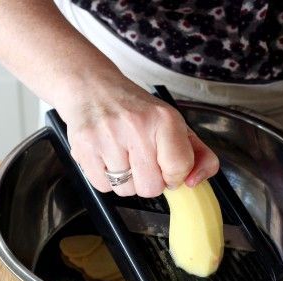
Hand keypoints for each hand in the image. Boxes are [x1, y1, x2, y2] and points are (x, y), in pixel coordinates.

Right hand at [56, 73, 218, 196]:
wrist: (92, 87)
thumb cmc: (136, 109)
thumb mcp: (174, 124)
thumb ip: (198, 154)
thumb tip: (195, 181)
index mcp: (164, 119)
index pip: (179, 168)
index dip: (175, 176)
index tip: (168, 167)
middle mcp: (136, 126)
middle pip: (151, 188)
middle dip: (149, 180)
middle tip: (143, 159)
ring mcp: (108, 137)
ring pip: (127, 191)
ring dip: (127, 181)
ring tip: (123, 155)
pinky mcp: (84, 147)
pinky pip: (103, 187)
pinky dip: (107, 179)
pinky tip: (107, 157)